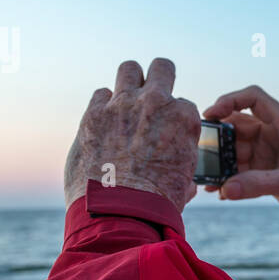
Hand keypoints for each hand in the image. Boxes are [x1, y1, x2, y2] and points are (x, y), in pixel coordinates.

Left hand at [64, 58, 201, 209]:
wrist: (120, 212)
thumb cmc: (156, 202)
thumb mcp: (184, 181)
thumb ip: (183, 161)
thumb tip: (181, 165)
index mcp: (184, 117)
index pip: (184, 105)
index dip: (176, 119)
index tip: (169, 132)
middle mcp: (156, 102)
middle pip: (161, 67)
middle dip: (159, 78)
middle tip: (153, 96)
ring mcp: (123, 104)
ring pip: (128, 69)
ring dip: (130, 82)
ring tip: (127, 99)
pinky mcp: (94, 113)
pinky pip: (101, 94)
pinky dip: (104, 106)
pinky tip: (105, 123)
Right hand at [201, 84, 278, 229]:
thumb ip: (258, 184)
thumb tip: (226, 189)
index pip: (254, 98)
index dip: (230, 100)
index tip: (210, 114)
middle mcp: (276, 134)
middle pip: (239, 125)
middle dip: (220, 138)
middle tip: (202, 152)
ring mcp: (270, 152)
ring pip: (237, 148)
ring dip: (221, 161)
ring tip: (207, 177)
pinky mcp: (267, 171)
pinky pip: (241, 169)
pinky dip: (229, 177)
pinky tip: (219, 191)